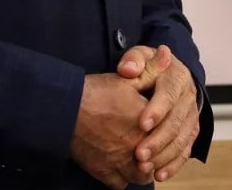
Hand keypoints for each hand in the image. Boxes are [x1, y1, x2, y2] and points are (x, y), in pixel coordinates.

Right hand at [70, 73, 155, 188]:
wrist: (64, 108)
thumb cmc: (95, 92)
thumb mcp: (125, 77)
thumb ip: (150, 69)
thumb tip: (167, 55)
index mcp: (147, 124)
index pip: (166, 133)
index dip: (164, 130)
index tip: (159, 126)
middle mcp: (137, 148)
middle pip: (156, 158)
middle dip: (156, 153)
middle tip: (151, 146)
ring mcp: (120, 163)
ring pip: (141, 175)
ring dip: (143, 169)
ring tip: (138, 158)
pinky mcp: (104, 172)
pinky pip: (120, 183)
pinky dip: (122, 177)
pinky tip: (120, 166)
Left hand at [116, 44, 199, 181]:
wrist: (168, 73)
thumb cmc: (149, 65)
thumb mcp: (141, 55)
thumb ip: (134, 60)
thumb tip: (128, 69)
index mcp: (177, 77)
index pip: (169, 94)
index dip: (157, 110)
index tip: (142, 123)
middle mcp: (188, 97)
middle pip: (176, 122)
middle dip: (158, 140)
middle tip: (139, 154)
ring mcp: (192, 116)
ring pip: (181, 140)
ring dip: (164, 156)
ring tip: (144, 167)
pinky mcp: (191, 131)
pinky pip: (185, 151)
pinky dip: (173, 165)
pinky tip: (159, 174)